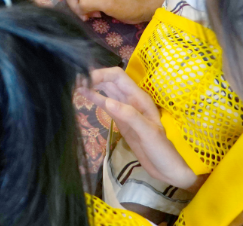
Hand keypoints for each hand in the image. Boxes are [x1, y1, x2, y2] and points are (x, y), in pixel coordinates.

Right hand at [48, 0, 166, 24]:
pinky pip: (80, 3)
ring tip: (92, 16)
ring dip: (79, 9)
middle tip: (80, 13)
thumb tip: (77, 6)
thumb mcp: (108, 3)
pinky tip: (94, 16)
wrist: (142, 9)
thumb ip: (88, 2)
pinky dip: (83, 11)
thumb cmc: (128, 3)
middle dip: (70, 2)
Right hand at [80, 68, 198, 190]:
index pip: (117, 76)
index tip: (84, 81)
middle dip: (93, 77)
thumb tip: (106, 101)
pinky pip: (106, 104)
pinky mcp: (121, 121)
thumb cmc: (162, 150)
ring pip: (106, 91)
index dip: (101, 74)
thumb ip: (129, 116)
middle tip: (73, 81)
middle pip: (110, 80)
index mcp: (139, 98)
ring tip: (74, 84)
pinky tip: (83, 94)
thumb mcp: (148, 133)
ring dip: (92, 86)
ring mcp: (125, 110)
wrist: (169, 169)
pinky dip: (95, 98)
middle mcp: (131, 100)